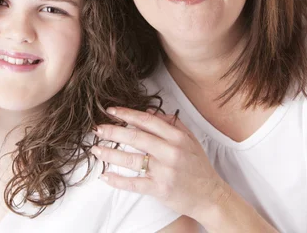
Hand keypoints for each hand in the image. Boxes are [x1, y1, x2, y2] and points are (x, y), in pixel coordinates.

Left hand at [91, 107, 227, 222]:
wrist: (210, 196)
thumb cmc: (199, 167)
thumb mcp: (191, 140)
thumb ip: (173, 124)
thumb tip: (151, 112)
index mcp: (177, 137)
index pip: (147, 121)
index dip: (127, 114)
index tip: (111, 110)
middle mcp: (170, 152)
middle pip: (135, 137)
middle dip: (113, 131)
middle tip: (97, 128)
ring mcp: (164, 171)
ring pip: (130, 159)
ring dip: (109, 154)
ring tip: (95, 149)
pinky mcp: (159, 189)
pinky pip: (134, 183)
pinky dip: (117, 180)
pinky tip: (105, 176)